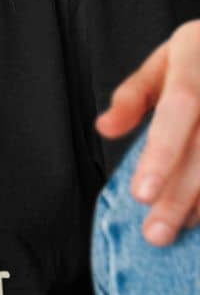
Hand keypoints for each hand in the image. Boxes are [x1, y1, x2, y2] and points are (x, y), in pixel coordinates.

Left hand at [94, 20, 199, 245]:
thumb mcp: (165, 61)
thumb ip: (133, 95)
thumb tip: (104, 128)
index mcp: (196, 60)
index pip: (180, 107)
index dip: (163, 152)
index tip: (141, 195)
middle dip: (179, 194)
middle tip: (154, 234)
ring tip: (175, 228)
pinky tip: (199, 215)